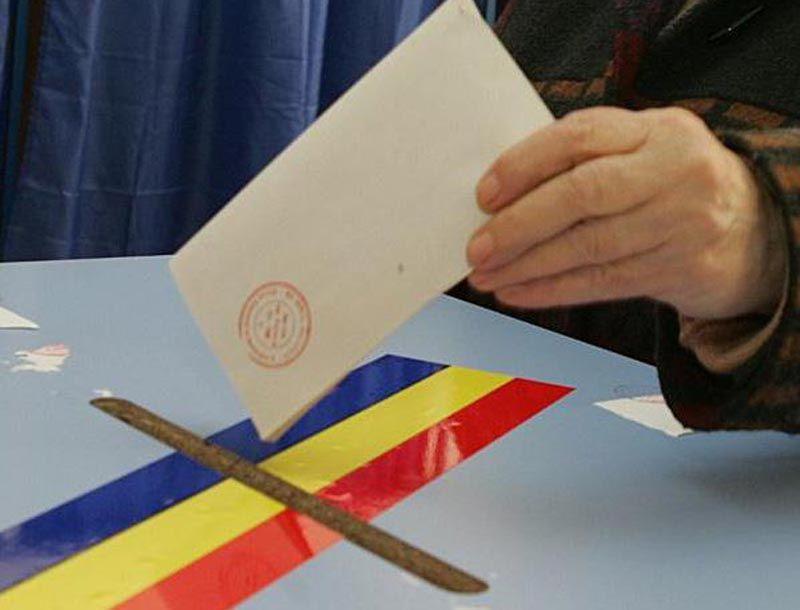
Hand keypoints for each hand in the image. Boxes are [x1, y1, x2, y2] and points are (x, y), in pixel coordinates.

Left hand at [467, 106, 786, 319]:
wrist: (751, 229)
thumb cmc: (669, 183)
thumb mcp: (642, 150)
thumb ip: (586, 160)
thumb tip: (499, 197)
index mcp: (657, 129)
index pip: (580, 136)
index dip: (525, 164)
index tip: (484, 195)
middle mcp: (674, 170)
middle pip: (583, 194)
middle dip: (520, 225)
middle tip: (477, 248)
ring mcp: (681, 221)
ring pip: (589, 246)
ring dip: (527, 267)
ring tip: (487, 277)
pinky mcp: (680, 268)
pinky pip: (603, 282)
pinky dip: (552, 290)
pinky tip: (518, 293)